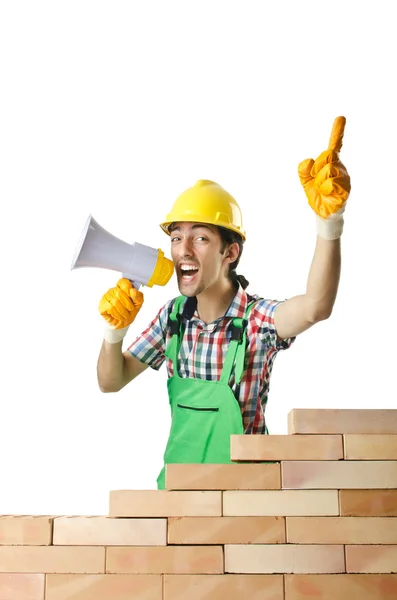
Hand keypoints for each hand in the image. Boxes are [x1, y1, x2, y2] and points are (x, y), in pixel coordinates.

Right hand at [99, 278, 143, 342]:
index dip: (128, 289)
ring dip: (123, 311)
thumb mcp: (138, 304)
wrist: (123, 323)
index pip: (123, 282)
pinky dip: (117, 314)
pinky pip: (110, 308)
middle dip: (128, 304)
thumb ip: (138, 296)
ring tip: (125, 315)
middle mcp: (113, 290)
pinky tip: (118, 316)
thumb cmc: (129, 311)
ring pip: (115, 302)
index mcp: (122, 287)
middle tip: (130, 310)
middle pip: (120, 293)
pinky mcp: (102, 305)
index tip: (132, 297)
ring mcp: (107, 297)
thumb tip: (133, 290)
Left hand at [298, 117, 350, 232]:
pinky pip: (331, 183)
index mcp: (331, 163)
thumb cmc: (317, 194)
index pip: (334, 146)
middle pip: (326, 156)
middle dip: (317, 168)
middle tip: (316, 179)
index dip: (337, 132)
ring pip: (328, 170)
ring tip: (323, 190)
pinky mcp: (346, 189)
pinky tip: (327, 194)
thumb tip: (308, 161)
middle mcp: (340, 167)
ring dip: (319, 181)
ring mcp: (345, 178)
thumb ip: (303, 169)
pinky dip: (325, 189)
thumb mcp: (305, 180)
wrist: (322, 213)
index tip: (340, 118)